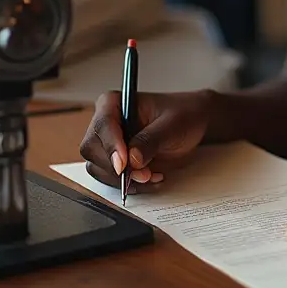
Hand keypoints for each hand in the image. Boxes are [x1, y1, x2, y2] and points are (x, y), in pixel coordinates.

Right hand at [79, 89, 210, 188]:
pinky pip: (110, 179)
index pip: (102, 124)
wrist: (193, 124)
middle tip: (144, 174)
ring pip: (98, 168)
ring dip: (124, 179)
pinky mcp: (113, 161)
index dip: (110, 145)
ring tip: (152, 175)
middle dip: (117, 167)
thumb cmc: (183, 114)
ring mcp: (108, 143)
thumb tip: (131, 159)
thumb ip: (151, 140)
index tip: (123, 164)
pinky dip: (129, 185)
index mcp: (115, 103)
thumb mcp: (172, 124)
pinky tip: (150, 178)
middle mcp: (106, 123)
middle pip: (92, 150)